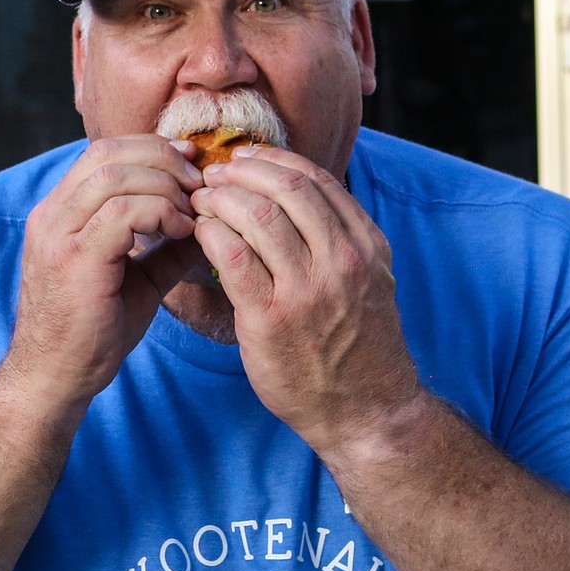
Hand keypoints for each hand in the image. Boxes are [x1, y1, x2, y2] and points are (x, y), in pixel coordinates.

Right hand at [5, 136, 202, 406]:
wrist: (55, 379)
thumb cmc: (91, 335)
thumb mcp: (137, 282)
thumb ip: (166, 250)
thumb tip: (208, 228)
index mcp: (60, 214)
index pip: (103, 154)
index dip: (152, 151)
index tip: (191, 168)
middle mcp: (52, 216)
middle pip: (109, 153)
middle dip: (163, 159)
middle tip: (200, 183)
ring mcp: (57, 235)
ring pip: (115, 175)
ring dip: (165, 185)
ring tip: (193, 210)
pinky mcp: (73, 259)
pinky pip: (121, 212)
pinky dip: (159, 212)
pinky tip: (181, 231)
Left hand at [191, 146, 420, 455]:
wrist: (367, 412)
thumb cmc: (358, 349)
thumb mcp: (369, 283)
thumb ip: (342, 242)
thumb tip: (299, 202)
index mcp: (367, 246)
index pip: (317, 179)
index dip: (274, 160)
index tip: (247, 158)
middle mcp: (342, 261)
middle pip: (286, 188)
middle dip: (243, 171)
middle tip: (214, 172)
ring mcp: (308, 290)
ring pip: (258, 216)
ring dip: (221, 199)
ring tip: (201, 199)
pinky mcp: (272, 319)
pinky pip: (233, 257)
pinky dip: (211, 234)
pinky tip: (200, 232)